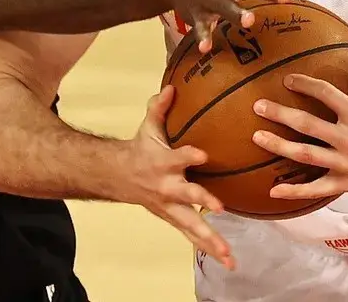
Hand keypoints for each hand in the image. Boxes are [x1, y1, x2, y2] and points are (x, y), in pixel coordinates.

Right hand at [119, 86, 236, 270]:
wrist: (117, 176)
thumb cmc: (140, 148)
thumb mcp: (148, 126)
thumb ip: (160, 107)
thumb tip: (173, 86)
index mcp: (163, 163)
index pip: (178, 157)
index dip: (189, 155)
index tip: (202, 154)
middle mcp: (167, 187)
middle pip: (187, 196)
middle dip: (203, 202)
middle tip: (219, 208)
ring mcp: (170, 207)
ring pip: (191, 225)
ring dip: (211, 240)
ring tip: (229, 255)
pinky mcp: (173, 218)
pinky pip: (192, 235)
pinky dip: (209, 249)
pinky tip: (227, 261)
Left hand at [250, 46, 347, 199]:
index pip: (324, 94)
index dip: (304, 84)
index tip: (289, 80)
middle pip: (306, 124)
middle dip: (279, 114)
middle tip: (258, 106)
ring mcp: (347, 164)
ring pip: (305, 155)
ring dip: (278, 146)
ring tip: (257, 138)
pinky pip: (317, 189)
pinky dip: (295, 191)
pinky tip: (274, 191)